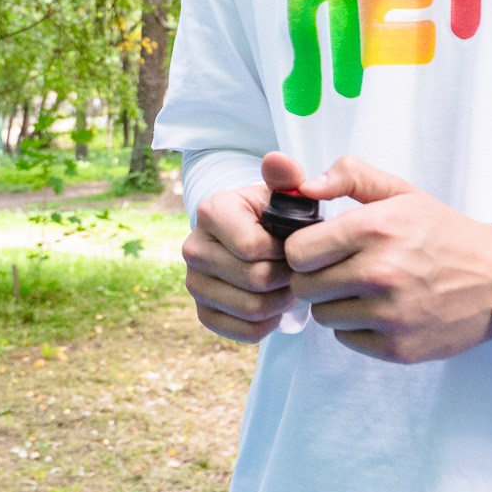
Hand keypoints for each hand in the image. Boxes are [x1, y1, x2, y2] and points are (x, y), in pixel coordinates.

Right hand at [181, 151, 311, 342]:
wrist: (253, 240)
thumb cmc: (275, 216)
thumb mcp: (283, 194)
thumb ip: (287, 178)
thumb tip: (277, 160)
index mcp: (210, 212)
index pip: (253, 248)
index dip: (286, 252)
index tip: (296, 244)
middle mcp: (193, 248)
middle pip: (256, 280)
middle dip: (288, 278)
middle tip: (298, 269)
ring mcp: (193, 283)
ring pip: (253, 309)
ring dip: (282, 301)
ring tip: (289, 284)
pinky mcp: (202, 312)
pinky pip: (245, 331)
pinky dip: (268, 323)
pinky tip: (274, 303)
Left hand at [283, 156, 491, 364]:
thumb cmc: (443, 233)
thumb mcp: (401, 192)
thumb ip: (350, 177)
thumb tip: (305, 186)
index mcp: (375, 229)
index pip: (297, 251)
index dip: (303, 250)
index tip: (320, 250)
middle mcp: (379, 273)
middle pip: (304, 287)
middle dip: (316, 277)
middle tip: (341, 270)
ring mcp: (389, 315)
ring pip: (323, 315)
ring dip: (336, 304)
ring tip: (366, 290)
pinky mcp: (397, 347)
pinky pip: (346, 338)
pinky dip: (356, 327)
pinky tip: (381, 311)